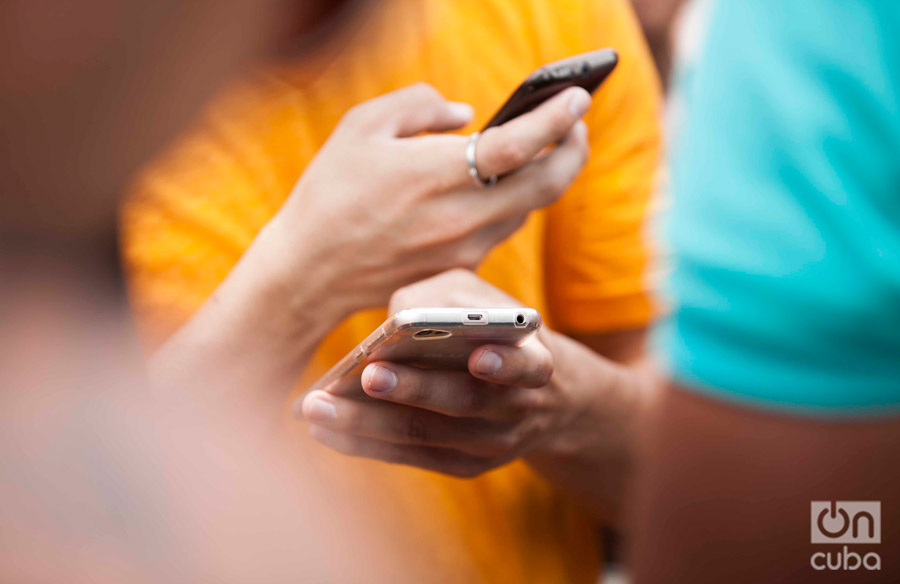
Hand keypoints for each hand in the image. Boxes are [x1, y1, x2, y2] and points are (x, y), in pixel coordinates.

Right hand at [258, 82, 590, 320]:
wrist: (309, 272)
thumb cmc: (329, 193)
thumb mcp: (361, 126)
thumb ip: (420, 105)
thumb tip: (467, 114)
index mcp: (438, 173)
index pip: (521, 144)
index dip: (557, 117)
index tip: (578, 97)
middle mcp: (461, 216)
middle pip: (548, 185)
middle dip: (574, 150)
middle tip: (575, 123)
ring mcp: (465, 249)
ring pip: (527, 209)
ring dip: (542, 177)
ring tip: (536, 149)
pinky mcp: (460, 269)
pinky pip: (501, 230)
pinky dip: (510, 202)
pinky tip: (495, 186)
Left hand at [298, 270, 580, 476]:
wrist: (546, 403)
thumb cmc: (497, 332)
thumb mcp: (489, 303)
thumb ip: (449, 298)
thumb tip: (394, 320)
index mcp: (535, 362)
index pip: (526, 366)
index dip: (504, 364)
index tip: (478, 358)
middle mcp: (516, 409)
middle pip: (463, 401)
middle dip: (415, 388)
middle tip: (369, 375)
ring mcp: (489, 444)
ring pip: (426, 434)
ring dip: (369, 421)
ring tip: (318, 406)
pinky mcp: (464, 466)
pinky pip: (410, 456)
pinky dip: (366, 443)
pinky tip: (325, 429)